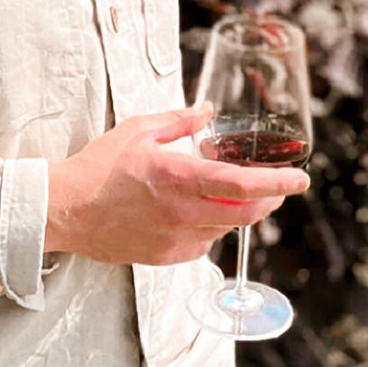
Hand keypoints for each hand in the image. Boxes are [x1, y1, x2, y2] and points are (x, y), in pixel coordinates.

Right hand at [44, 103, 309, 267]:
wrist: (67, 209)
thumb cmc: (99, 167)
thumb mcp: (138, 130)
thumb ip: (178, 121)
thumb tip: (206, 110)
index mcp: (179, 177)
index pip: (242, 184)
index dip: (278, 183)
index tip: (300, 179)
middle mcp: (183, 212)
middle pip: (246, 213)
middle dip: (269, 200)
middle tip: (277, 187)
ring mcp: (176, 238)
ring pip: (226, 228)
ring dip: (239, 212)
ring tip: (235, 193)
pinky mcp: (167, 256)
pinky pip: (203, 242)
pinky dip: (211, 226)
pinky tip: (199, 211)